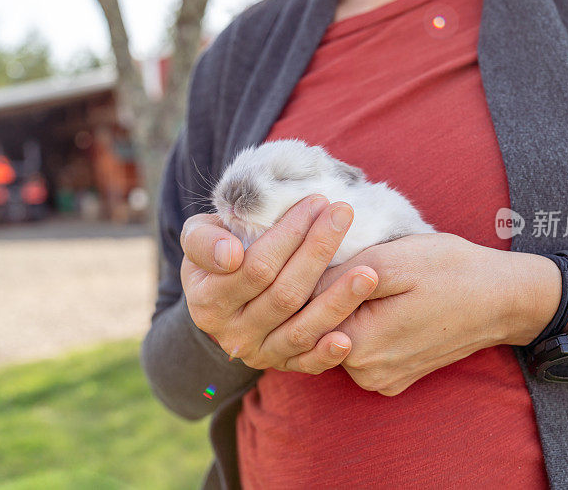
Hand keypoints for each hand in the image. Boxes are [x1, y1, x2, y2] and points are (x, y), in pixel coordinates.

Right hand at [180, 196, 378, 373]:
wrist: (221, 293)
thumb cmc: (218, 252)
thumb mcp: (198, 238)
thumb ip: (204, 241)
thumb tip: (231, 255)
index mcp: (208, 299)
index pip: (256, 266)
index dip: (288, 235)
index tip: (316, 203)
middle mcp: (231, 331)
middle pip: (284, 294)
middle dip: (318, 252)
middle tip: (344, 215)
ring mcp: (258, 352)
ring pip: (301, 329)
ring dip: (337, 301)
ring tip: (369, 272)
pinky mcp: (282, 364)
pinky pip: (306, 363)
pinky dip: (326, 354)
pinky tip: (348, 339)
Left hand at [314, 233, 567, 395]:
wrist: (503, 298)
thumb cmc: (450, 271)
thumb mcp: (391, 260)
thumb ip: (338, 278)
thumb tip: (297, 281)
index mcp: (361, 346)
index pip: (306, 315)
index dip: (300, 280)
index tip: (303, 251)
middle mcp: (367, 373)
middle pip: (319, 330)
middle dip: (318, 294)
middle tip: (329, 256)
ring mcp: (382, 380)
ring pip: (338, 339)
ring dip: (339, 309)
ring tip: (353, 273)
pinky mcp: (395, 378)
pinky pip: (362, 349)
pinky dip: (360, 324)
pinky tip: (374, 298)